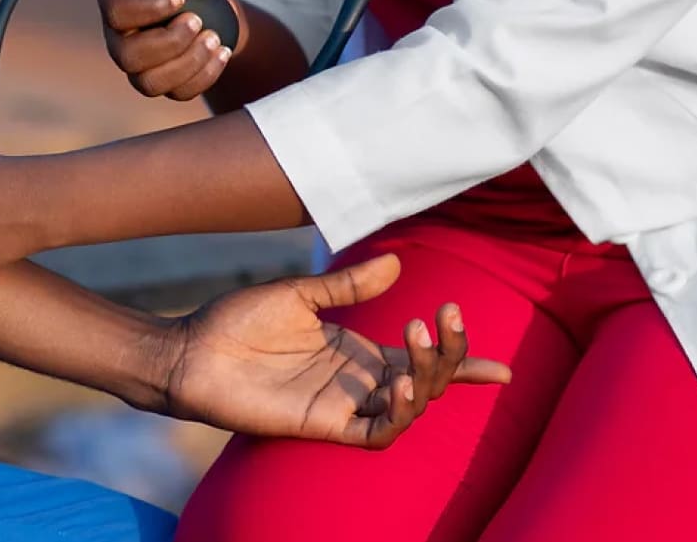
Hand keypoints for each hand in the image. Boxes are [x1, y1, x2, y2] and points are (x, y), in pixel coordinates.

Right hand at [97, 0, 248, 99]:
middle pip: (127, 55)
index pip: (115, 11)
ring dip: (187, 62)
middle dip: (169, 41)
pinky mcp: (162, 83)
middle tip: (198, 20)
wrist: (208, 4)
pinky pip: (177, 93)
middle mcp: (119, 36)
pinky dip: (204, 75)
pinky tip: (222, 52)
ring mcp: (138, 65)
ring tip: (214, 38)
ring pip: (149, 82)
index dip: (145, 9)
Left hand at [161, 255, 511, 447]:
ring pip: (410, 405)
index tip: (503, 368)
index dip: (461, 362)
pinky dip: (398, 414)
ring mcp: (343, 404)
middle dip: (448, 354)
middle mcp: (357, 380)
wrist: (192, 350)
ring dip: (426, 376)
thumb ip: (348, 285)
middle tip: (443, 317)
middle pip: (426, 379)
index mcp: (356, 350)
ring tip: (420, 338)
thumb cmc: (237, 322)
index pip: (421, 360)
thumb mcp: (299, 294)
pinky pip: (375, 431)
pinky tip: (402, 385)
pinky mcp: (323, 425)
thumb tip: (397, 264)